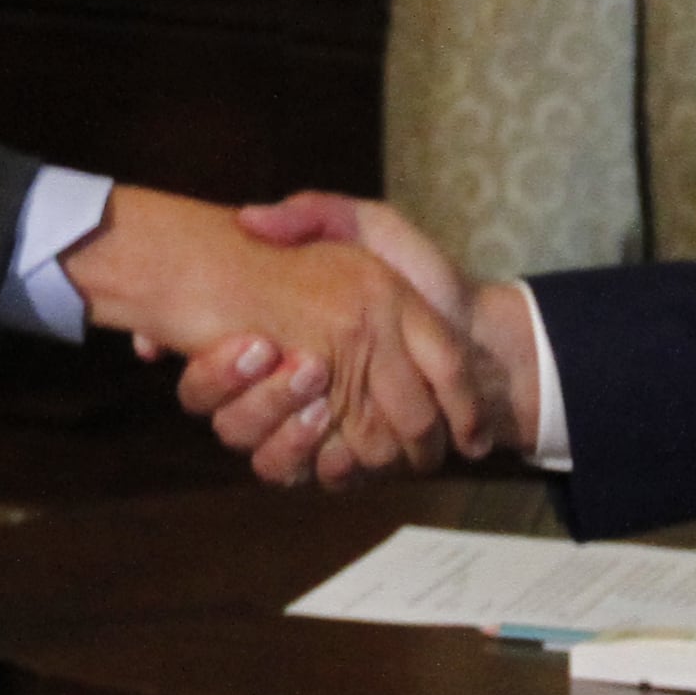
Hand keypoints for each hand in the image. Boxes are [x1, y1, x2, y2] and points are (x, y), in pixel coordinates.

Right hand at [62, 185, 485, 474]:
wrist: (485, 333)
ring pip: (270, 457)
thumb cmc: (423, 274)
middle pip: (235, 422)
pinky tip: (345, 450)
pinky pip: (322, 480)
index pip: (210, 377)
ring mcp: (317, 431)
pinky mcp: (353, 461)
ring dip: (289, 436)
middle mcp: (286, 394)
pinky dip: (333, 468)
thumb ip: (312, 214)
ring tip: (321, 404)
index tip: (251, 345)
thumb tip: (247, 219)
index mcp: (274, 345)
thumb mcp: (368, 226)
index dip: (215, 372)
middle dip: (257, 403)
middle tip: (298, 371)